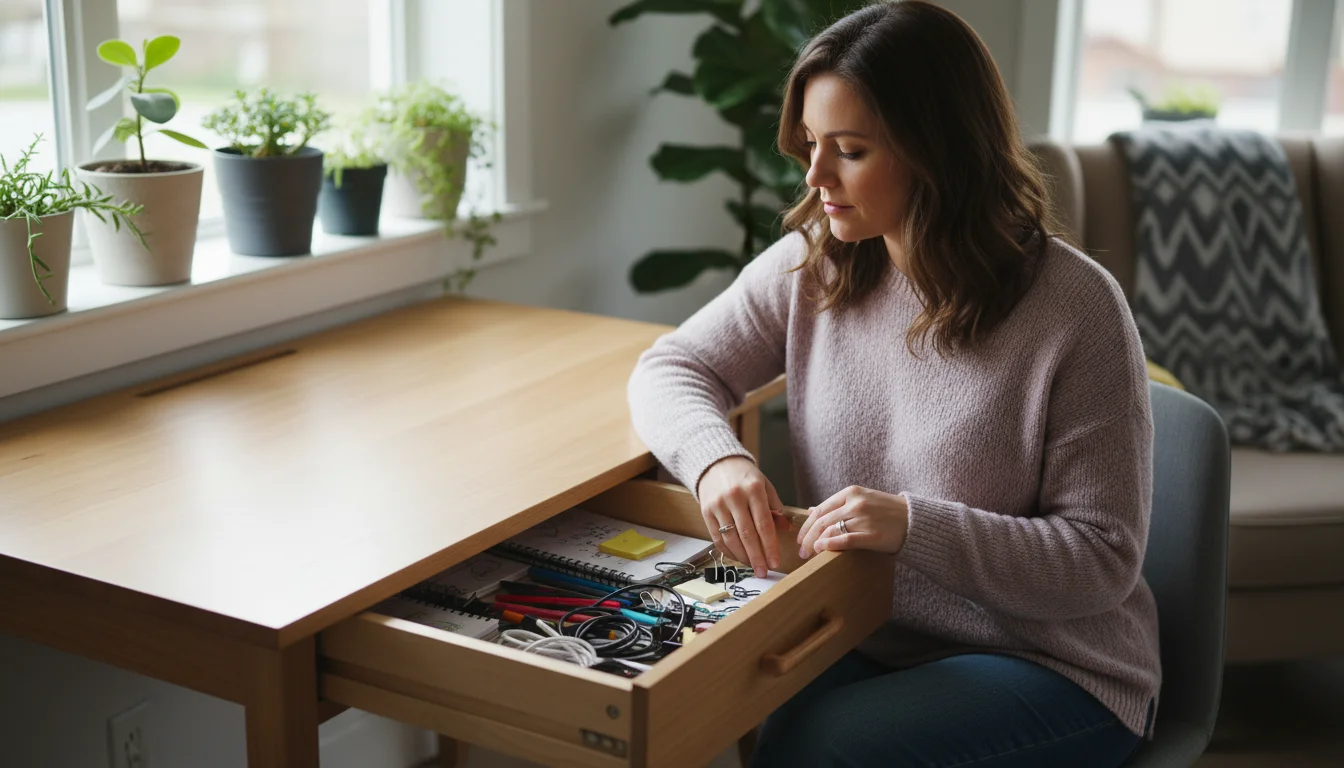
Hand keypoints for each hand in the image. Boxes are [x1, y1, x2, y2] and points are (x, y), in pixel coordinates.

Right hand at [697, 456, 790, 577]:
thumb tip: (786, 529)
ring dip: (743, 557)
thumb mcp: (764, 485)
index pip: (764, 523)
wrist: (715, 464)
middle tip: (764, 572)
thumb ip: (775, 507)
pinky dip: (728, 551)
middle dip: (757, 557)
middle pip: (747, 534)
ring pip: (731, 538)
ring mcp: (718, 505)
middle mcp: (734, 497)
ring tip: (753, 567)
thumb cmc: (744, 477)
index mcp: (753, 489)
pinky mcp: (706, 512)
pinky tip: (738, 558)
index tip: (775, 562)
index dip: (770, 546)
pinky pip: (717, 537)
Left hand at [797, 485, 908, 559]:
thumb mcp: (862, 499)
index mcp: (851, 492)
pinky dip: (830, 544)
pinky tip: (821, 549)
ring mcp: (864, 518)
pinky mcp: (872, 534)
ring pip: (830, 530)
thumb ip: (838, 505)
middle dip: (807, 537)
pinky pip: (845, 539)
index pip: (820, 509)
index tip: (800, 537)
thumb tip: (811, 510)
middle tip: (801, 551)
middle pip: (822, 521)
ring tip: (809, 555)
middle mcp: (855, 503)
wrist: (915, 519)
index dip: (807, 525)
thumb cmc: (888, 511)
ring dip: (815, 544)